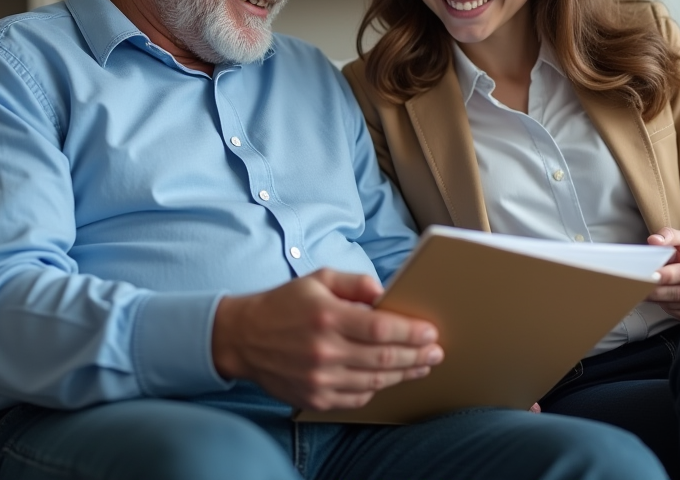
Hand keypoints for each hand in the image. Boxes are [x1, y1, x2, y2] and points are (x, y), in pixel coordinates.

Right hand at [211, 269, 443, 410]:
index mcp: (327, 317)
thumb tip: (385, 293)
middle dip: (416, 355)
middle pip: (384, 358)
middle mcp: (324, 351)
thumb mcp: (318, 279)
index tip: (431, 332)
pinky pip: (356, 398)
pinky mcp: (315, 398)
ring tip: (422, 366)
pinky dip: (376, 389)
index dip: (411, 332)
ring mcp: (319, 379)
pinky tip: (389, 379)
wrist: (243, 338)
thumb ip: (355, 282)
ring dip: (403, 374)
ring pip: (374, 381)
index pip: (381, 328)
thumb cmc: (284, 304)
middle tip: (436, 352)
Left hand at [645, 228, 679, 320]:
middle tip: (639, 286)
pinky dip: (662, 306)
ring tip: (640, 291)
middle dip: (658, 290)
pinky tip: (651, 298)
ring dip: (658, 299)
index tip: (651, 274)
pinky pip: (677, 312)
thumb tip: (654, 240)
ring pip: (678, 304)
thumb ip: (669, 236)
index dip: (667, 275)